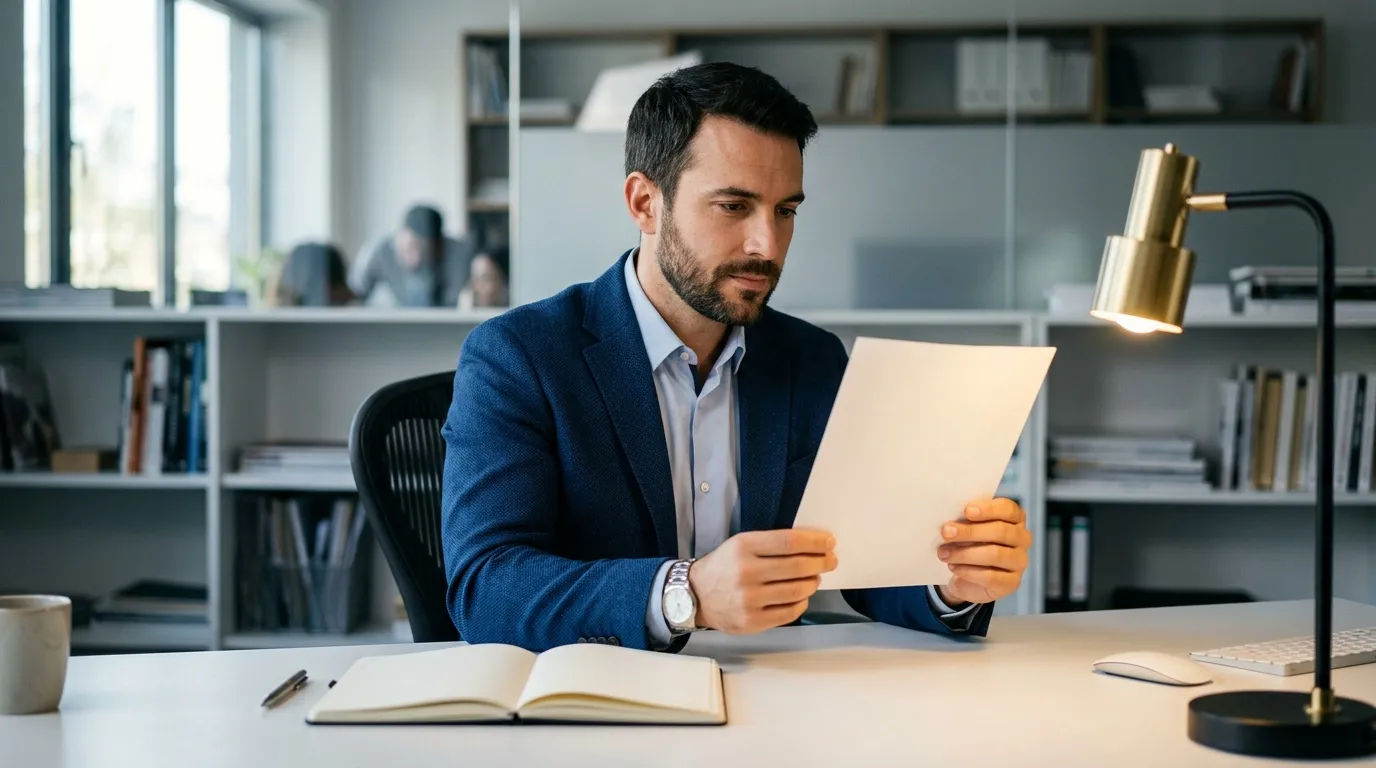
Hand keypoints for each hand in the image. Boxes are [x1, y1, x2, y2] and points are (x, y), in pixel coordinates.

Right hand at [689, 529, 836, 633]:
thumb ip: (771, 545)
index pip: (789, 542)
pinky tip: (802, 595)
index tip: (829, 542)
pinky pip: (789, 612)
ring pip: (797, 590)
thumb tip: (811, 547)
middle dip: (821, 562)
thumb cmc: (724, 567)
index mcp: (744, 547)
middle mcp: (746, 573)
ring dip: (813, 582)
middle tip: (831, 560)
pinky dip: (802, 602)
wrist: (696, 595)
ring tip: (815, 577)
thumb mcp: (740, 544)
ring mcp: (749, 600)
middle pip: (798, 566)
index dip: (814, 542)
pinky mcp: (752, 621)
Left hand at [935, 498, 1030, 607]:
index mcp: (1015, 518)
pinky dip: (968, 571)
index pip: (1008, 509)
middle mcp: (1022, 538)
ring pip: (995, 554)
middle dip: (970, 531)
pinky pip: (991, 576)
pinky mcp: (1012, 582)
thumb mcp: (967, 529)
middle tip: (946, 532)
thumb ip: (965, 521)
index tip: (966, 511)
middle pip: (1000, 531)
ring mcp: (1020, 561)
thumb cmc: (969, 544)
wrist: (967, 578)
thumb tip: (952, 522)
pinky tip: (953, 567)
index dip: (988, 509)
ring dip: (965, 553)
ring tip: (944, 553)